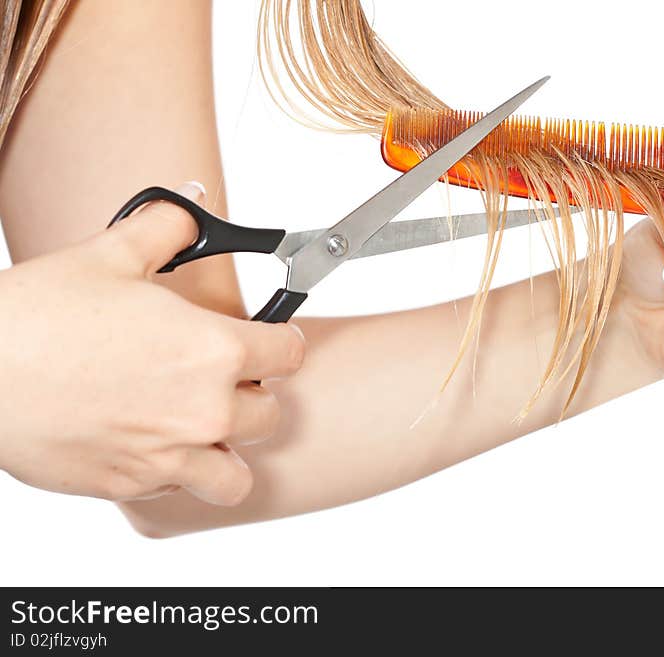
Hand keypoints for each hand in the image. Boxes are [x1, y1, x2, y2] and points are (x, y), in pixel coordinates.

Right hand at [0, 182, 304, 503]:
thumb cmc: (37, 318)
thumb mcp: (109, 254)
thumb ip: (166, 228)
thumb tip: (190, 206)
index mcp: (214, 350)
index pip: (289, 354)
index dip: (281, 341)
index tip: (268, 340)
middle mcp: (204, 409)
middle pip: (269, 413)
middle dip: (253, 394)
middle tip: (221, 380)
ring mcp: (170, 455)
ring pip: (235, 473)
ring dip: (226, 450)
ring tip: (200, 427)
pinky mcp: (132, 486)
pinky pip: (180, 490)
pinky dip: (177, 473)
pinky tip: (151, 443)